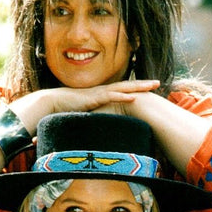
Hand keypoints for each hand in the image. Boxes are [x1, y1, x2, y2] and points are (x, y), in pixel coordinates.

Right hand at [12, 81, 159, 131]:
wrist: (52, 103)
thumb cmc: (67, 110)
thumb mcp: (86, 114)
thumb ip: (95, 118)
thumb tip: (101, 128)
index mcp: (103, 95)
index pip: (123, 91)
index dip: (137, 89)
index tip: (150, 89)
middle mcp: (103, 91)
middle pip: (127, 86)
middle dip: (143, 85)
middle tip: (158, 83)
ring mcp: (99, 93)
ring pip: (123, 89)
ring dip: (138, 87)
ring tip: (152, 86)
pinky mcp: (94, 98)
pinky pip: (111, 96)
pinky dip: (122, 97)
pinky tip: (133, 98)